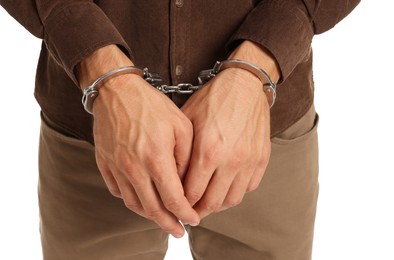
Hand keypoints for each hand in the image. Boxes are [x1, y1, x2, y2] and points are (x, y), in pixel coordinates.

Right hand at [78, 45, 199, 237]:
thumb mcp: (180, 125)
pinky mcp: (105, 164)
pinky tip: (142, 199)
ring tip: (162, 218)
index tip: (193, 221)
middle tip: (178, 231)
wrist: (116, 90)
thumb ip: (186, 157)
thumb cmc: (151, 105)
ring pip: (134, 204)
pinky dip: (132, 200)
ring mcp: (116, 168)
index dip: (186, 214)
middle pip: (152, 209)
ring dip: (150, 215)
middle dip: (168, 224)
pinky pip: (118, 191)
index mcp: (156, 159)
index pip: (174, 199)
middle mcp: (134, 169)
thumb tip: (187, 182)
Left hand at [182, 40, 279, 218]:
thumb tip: (172, 177)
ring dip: (217, 205)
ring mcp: (249, 161)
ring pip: (232, 200)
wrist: (244, 84)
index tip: (176, 205)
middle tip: (189, 211)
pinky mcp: (262, 158)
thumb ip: (181, 151)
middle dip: (197, 211)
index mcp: (208, 151)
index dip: (181, 203)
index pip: (191, 193)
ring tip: (207, 202)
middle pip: (212, 202)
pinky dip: (235, 192)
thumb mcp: (187, 120)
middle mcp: (230, 160)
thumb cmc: (212, 99)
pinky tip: (225, 187)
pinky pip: (249, 187)